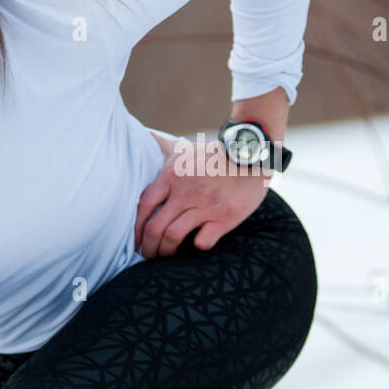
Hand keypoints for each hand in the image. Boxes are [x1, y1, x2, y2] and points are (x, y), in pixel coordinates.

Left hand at [134, 137, 270, 258]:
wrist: (253, 153)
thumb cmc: (215, 154)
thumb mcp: (184, 148)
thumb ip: (161, 147)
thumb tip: (143, 134)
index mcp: (171, 177)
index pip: (143, 206)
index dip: (135, 228)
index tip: (135, 241)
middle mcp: (185, 193)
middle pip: (154, 227)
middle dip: (148, 246)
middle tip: (148, 255)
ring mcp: (205, 206)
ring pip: (173, 236)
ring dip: (166, 251)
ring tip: (166, 255)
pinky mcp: (225, 217)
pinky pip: (203, 241)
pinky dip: (197, 246)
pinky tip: (196, 244)